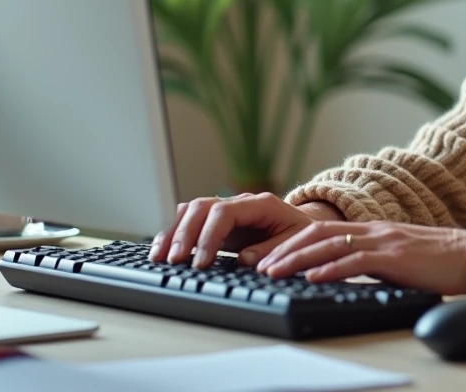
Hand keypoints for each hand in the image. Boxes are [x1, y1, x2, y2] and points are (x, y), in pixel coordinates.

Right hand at [148, 193, 343, 268]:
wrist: (306, 227)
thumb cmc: (303, 235)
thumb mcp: (297, 242)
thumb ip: (273, 250)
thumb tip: (245, 259)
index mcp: (261, 204)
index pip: (224, 213)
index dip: (209, 236)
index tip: (200, 262)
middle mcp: (239, 203)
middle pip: (202, 208)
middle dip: (185, 234)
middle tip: (174, 261)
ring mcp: (226, 209)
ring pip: (191, 211)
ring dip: (173, 233)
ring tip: (160, 258)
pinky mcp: (217, 221)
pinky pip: (189, 220)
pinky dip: (174, 233)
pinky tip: (161, 249)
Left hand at [259, 221, 465, 295]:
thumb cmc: (440, 262)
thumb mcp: (397, 259)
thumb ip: (371, 262)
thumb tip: (344, 274)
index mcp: (371, 230)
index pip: (320, 229)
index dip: (290, 241)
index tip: (266, 254)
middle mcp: (373, 230)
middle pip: (316, 231)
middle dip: (283, 247)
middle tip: (257, 262)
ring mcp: (384, 240)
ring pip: (329, 244)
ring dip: (296, 258)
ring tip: (272, 271)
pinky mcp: (396, 256)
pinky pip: (357, 261)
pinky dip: (331, 268)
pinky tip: (312, 277)